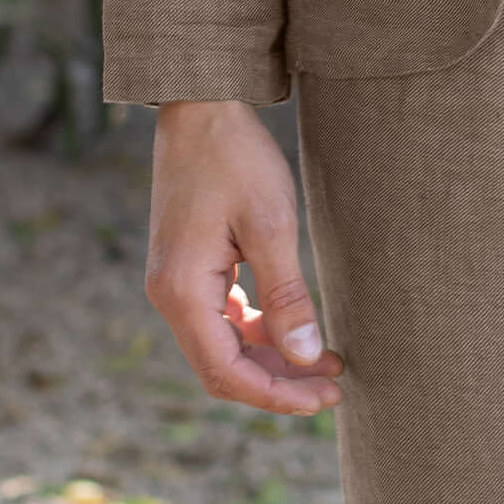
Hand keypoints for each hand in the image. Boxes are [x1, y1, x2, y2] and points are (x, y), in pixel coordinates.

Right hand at [144, 100, 344, 413]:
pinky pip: (220, 319)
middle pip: (222, 368)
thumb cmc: (236, 158)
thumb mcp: (272, 226)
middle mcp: (169, 295)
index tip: (326, 397)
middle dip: (278, 383)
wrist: (200, 107)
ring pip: (222, 346)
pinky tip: (293, 327)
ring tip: (324, 360)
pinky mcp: (187, 268)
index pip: (227, 373)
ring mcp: (174, 282)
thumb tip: (305, 358)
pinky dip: (257, 331)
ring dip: (271, 358)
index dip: (278, 395)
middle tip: (334, 385)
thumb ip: (288, 297)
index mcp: (183, 292)